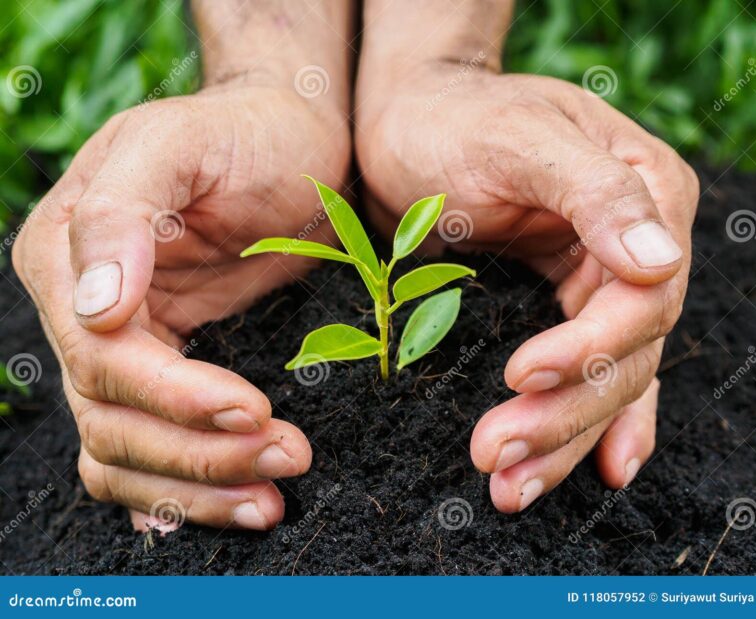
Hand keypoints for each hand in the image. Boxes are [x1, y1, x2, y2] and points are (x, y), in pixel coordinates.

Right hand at [13, 80, 350, 528]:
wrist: (288, 142)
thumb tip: (96, 306)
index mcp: (67, 259)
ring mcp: (126, 347)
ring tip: (271, 499)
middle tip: (287, 459)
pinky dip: (177, 491)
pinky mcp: (170, 365)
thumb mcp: (178, 145)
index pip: (103, 360)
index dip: (175, 399)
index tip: (253, 410)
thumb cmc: (241, 134)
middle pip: (116, 421)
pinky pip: (150, 447)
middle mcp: (83, 313)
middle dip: (201, 454)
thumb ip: (122, 213)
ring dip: (196, 488)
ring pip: (128, 451)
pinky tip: (214, 511)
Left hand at [356, 10, 697, 511]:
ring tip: (510, 487)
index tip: (522, 377)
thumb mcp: (518, 138)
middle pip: (624, 353)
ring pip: (605, 378)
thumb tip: (659, 260)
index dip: (588, 348)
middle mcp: (632, 245)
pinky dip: (589, 424)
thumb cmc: (455, 118)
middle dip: (563, 414)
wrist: (407, 122)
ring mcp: (598, 278)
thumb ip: (592, 192)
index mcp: (644, 192)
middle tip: (497, 459)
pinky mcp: (558, 303)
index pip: (641, 297)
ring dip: (564, 439)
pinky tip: (593, 468)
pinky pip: (590, 372)